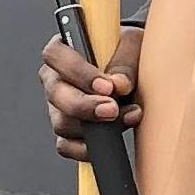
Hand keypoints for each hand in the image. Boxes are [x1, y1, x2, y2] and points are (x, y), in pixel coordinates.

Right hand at [40, 32, 142, 161]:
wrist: (139, 76)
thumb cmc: (128, 54)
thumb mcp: (132, 46)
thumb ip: (125, 61)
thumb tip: (119, 84)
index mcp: (62, 52)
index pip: (56, 56)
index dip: (78, 72)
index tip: (107, 86)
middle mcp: (55, 80)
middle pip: (56, 95)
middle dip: (85, 105)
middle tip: (113, 109)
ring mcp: (58, 108)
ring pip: (62, 123)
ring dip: (95, 127)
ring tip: (128, 118)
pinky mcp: (66, 133)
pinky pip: (67, 146)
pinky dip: (88, 148)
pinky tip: (111, 140)